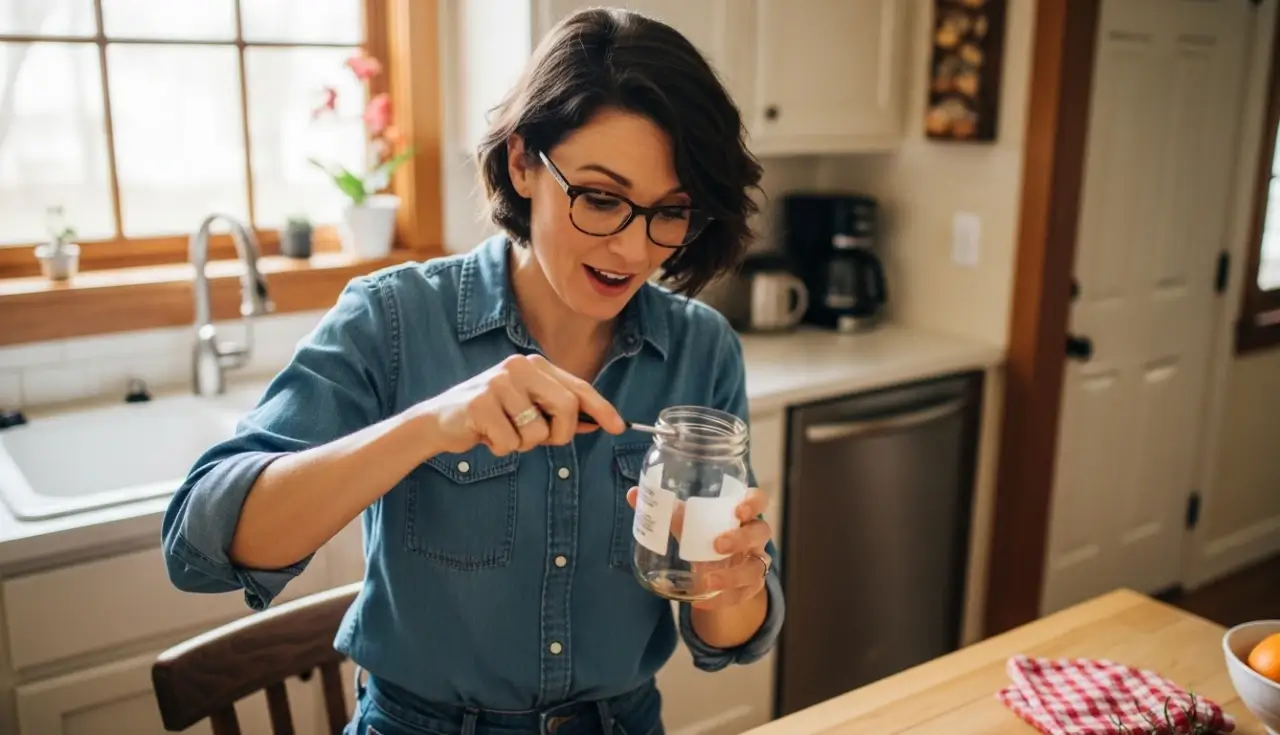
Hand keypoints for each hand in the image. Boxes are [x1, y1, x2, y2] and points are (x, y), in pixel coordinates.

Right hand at [421, 354, 624, 455]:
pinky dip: (502, 449)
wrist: (440, 421)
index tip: (618, 427)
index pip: (578, 386)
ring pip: (538, 431)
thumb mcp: (527, 409)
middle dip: (560, 434)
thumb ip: (557, 413)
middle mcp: (519, 366)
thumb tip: (595, 422)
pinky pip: (511, 442)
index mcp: (534, 366)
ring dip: (524, 444)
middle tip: (540, 441)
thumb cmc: (490, 416)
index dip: (601, 408)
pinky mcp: (480, 403)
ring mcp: (499, 382)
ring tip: (503, 432)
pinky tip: (486, 436)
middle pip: (567, 407)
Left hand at [626, 485, 772, 609]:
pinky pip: (744, 594)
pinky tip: (702, 601)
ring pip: (757, 568)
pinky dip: (723, 599)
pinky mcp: (750, 587)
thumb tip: (633, 494)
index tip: (739, 509)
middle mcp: (753, 536)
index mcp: (740, 513)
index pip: (758, 500)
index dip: (754, 502)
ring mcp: (755, 562)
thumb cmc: (704, 534)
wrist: (717, 569)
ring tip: (707, 580)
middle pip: (761, 532)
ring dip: (734, 575)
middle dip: (742, 539)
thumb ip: (665, 510)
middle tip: (718, 544)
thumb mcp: (687, 522)